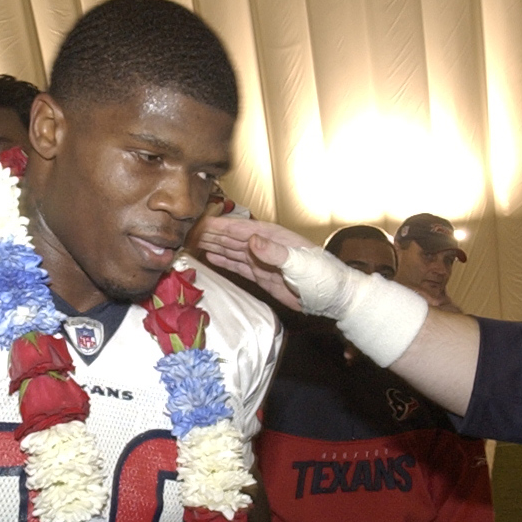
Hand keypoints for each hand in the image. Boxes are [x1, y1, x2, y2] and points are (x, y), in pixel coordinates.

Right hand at [188, 216, 312, 309]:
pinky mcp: (263, 276)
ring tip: (193, 242)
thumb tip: (251, 239)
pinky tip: (211, 257)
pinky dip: (224, 262)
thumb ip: (275, 252)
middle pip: (233, 237)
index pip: (242, 228)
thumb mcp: (300, 264)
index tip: (200, 223)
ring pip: (233, 251)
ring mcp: (264, 261)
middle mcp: (266, 246)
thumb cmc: (323, 278)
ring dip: (213, 246)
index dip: (220, 226)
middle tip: (186, 231)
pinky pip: (239, 266)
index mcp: (275, 237)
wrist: (335, 298)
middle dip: (211, 234)